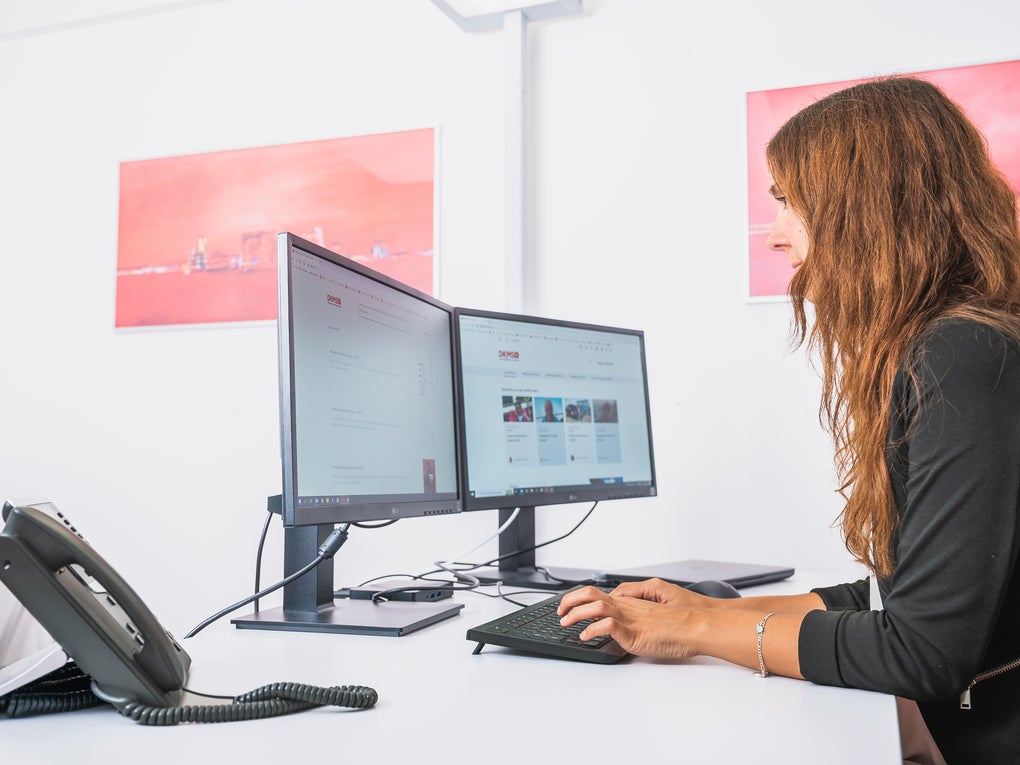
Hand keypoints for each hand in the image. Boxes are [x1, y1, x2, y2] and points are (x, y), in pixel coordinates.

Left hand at [556, 579, 711, 657]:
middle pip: (591, 594)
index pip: (599, 594)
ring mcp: (630, 619)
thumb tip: (622, 615)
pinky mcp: (634, 633)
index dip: (580, 598)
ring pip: (595, 606)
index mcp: (632, 603)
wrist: (698, 625)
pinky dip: (592, 629)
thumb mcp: (657, 609)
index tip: (569, 605)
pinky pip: (607, 625)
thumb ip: (638, 609)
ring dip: (575, 614)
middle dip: (570, 601)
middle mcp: (628, 608)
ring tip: (565, 622)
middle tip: (560, 611)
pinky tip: (586, 637)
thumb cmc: (683, 620)